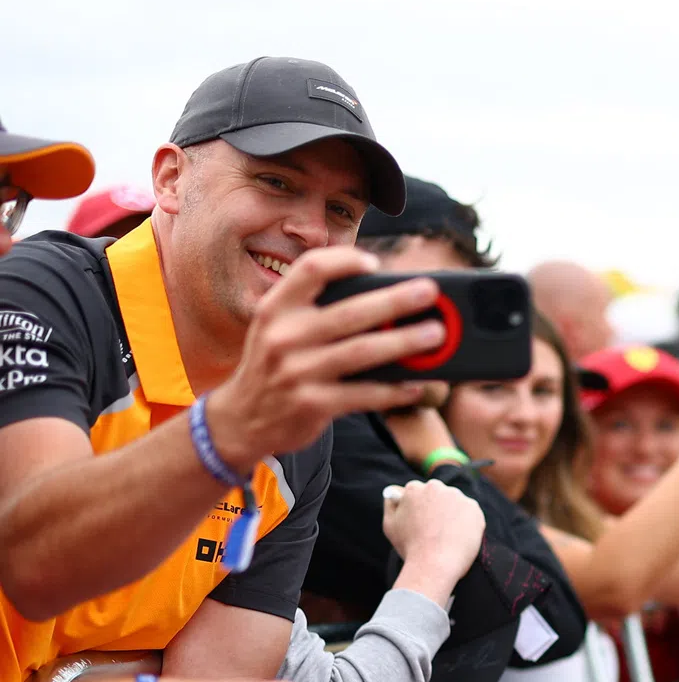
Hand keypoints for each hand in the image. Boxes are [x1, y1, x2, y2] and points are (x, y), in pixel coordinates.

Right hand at [207, 247, 447, 470]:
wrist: (241, 419)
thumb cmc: (274, 366)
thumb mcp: (276, 328)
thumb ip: (312, 309)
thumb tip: (380, 297)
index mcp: (276, 308)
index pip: (312, 269)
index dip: (346, 261)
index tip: (375, 264)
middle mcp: (284, 336)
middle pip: (350, 311)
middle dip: (395, 300)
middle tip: (429, 292)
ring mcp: (298, 372)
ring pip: (363, 352)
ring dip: (404, 343)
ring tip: (435, 334)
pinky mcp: (312, 405)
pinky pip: (364, 394)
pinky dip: (393, 390)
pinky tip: (416, 385)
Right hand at [386, 479, 485, 606]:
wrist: (434, 565)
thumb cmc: (410, 548)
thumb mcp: (390, 525)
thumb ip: (390, 504)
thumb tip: (394, 492)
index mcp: (414, 489)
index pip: (417, 492)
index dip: (420, 508)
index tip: (422, 521)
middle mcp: (436, 487)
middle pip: (437, 494)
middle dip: (437, 508)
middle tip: (435, 530)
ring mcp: (457, 496)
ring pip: (455, 503)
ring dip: (452, 515)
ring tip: (446, 537)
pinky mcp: (473, 508)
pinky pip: (470, 514)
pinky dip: (467, 524)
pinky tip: (458, 538)